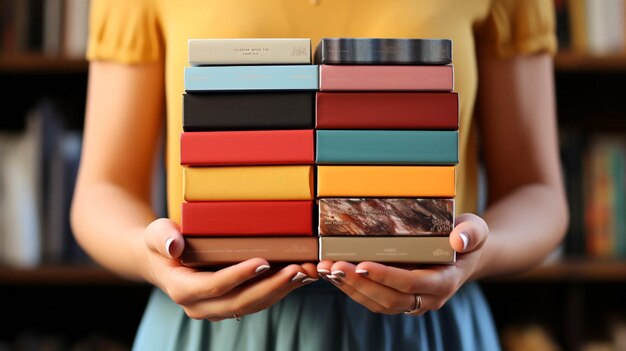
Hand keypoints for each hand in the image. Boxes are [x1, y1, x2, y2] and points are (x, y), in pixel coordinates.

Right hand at [143, 218, 318, 320]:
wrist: (161, 260)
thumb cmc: (160, 242)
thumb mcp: (155, 234)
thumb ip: (162, 237)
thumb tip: (174, 245)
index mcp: (183, 290)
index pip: (215, 286)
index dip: (240, 275)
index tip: (264, 261)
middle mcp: (201, 306)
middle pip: (241, 301)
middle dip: (271, 286)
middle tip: (297, 269)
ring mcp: (217, 309)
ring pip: (254, 305)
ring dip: (282, 290)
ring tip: (305, 273)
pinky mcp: (230, 305)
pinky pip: (258, 302)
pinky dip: (280, 290)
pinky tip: (300, 277)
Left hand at [316, 213, 487, 314]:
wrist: (465, 254)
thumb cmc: (467, 237)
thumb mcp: (476, 229)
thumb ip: (472, 233)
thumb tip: (459, 239)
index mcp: (444, 282)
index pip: (410, 284)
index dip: (385, 276)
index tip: (362, 263)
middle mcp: (427, 299)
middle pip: (388, 298)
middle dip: (358, 283)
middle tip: (333, 267)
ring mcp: (412, 302)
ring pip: (377, 302)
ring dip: (349, 288)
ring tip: (326, 270)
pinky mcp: (399, 299)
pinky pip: (373, 300)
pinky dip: (352, 288)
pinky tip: (333, 273)